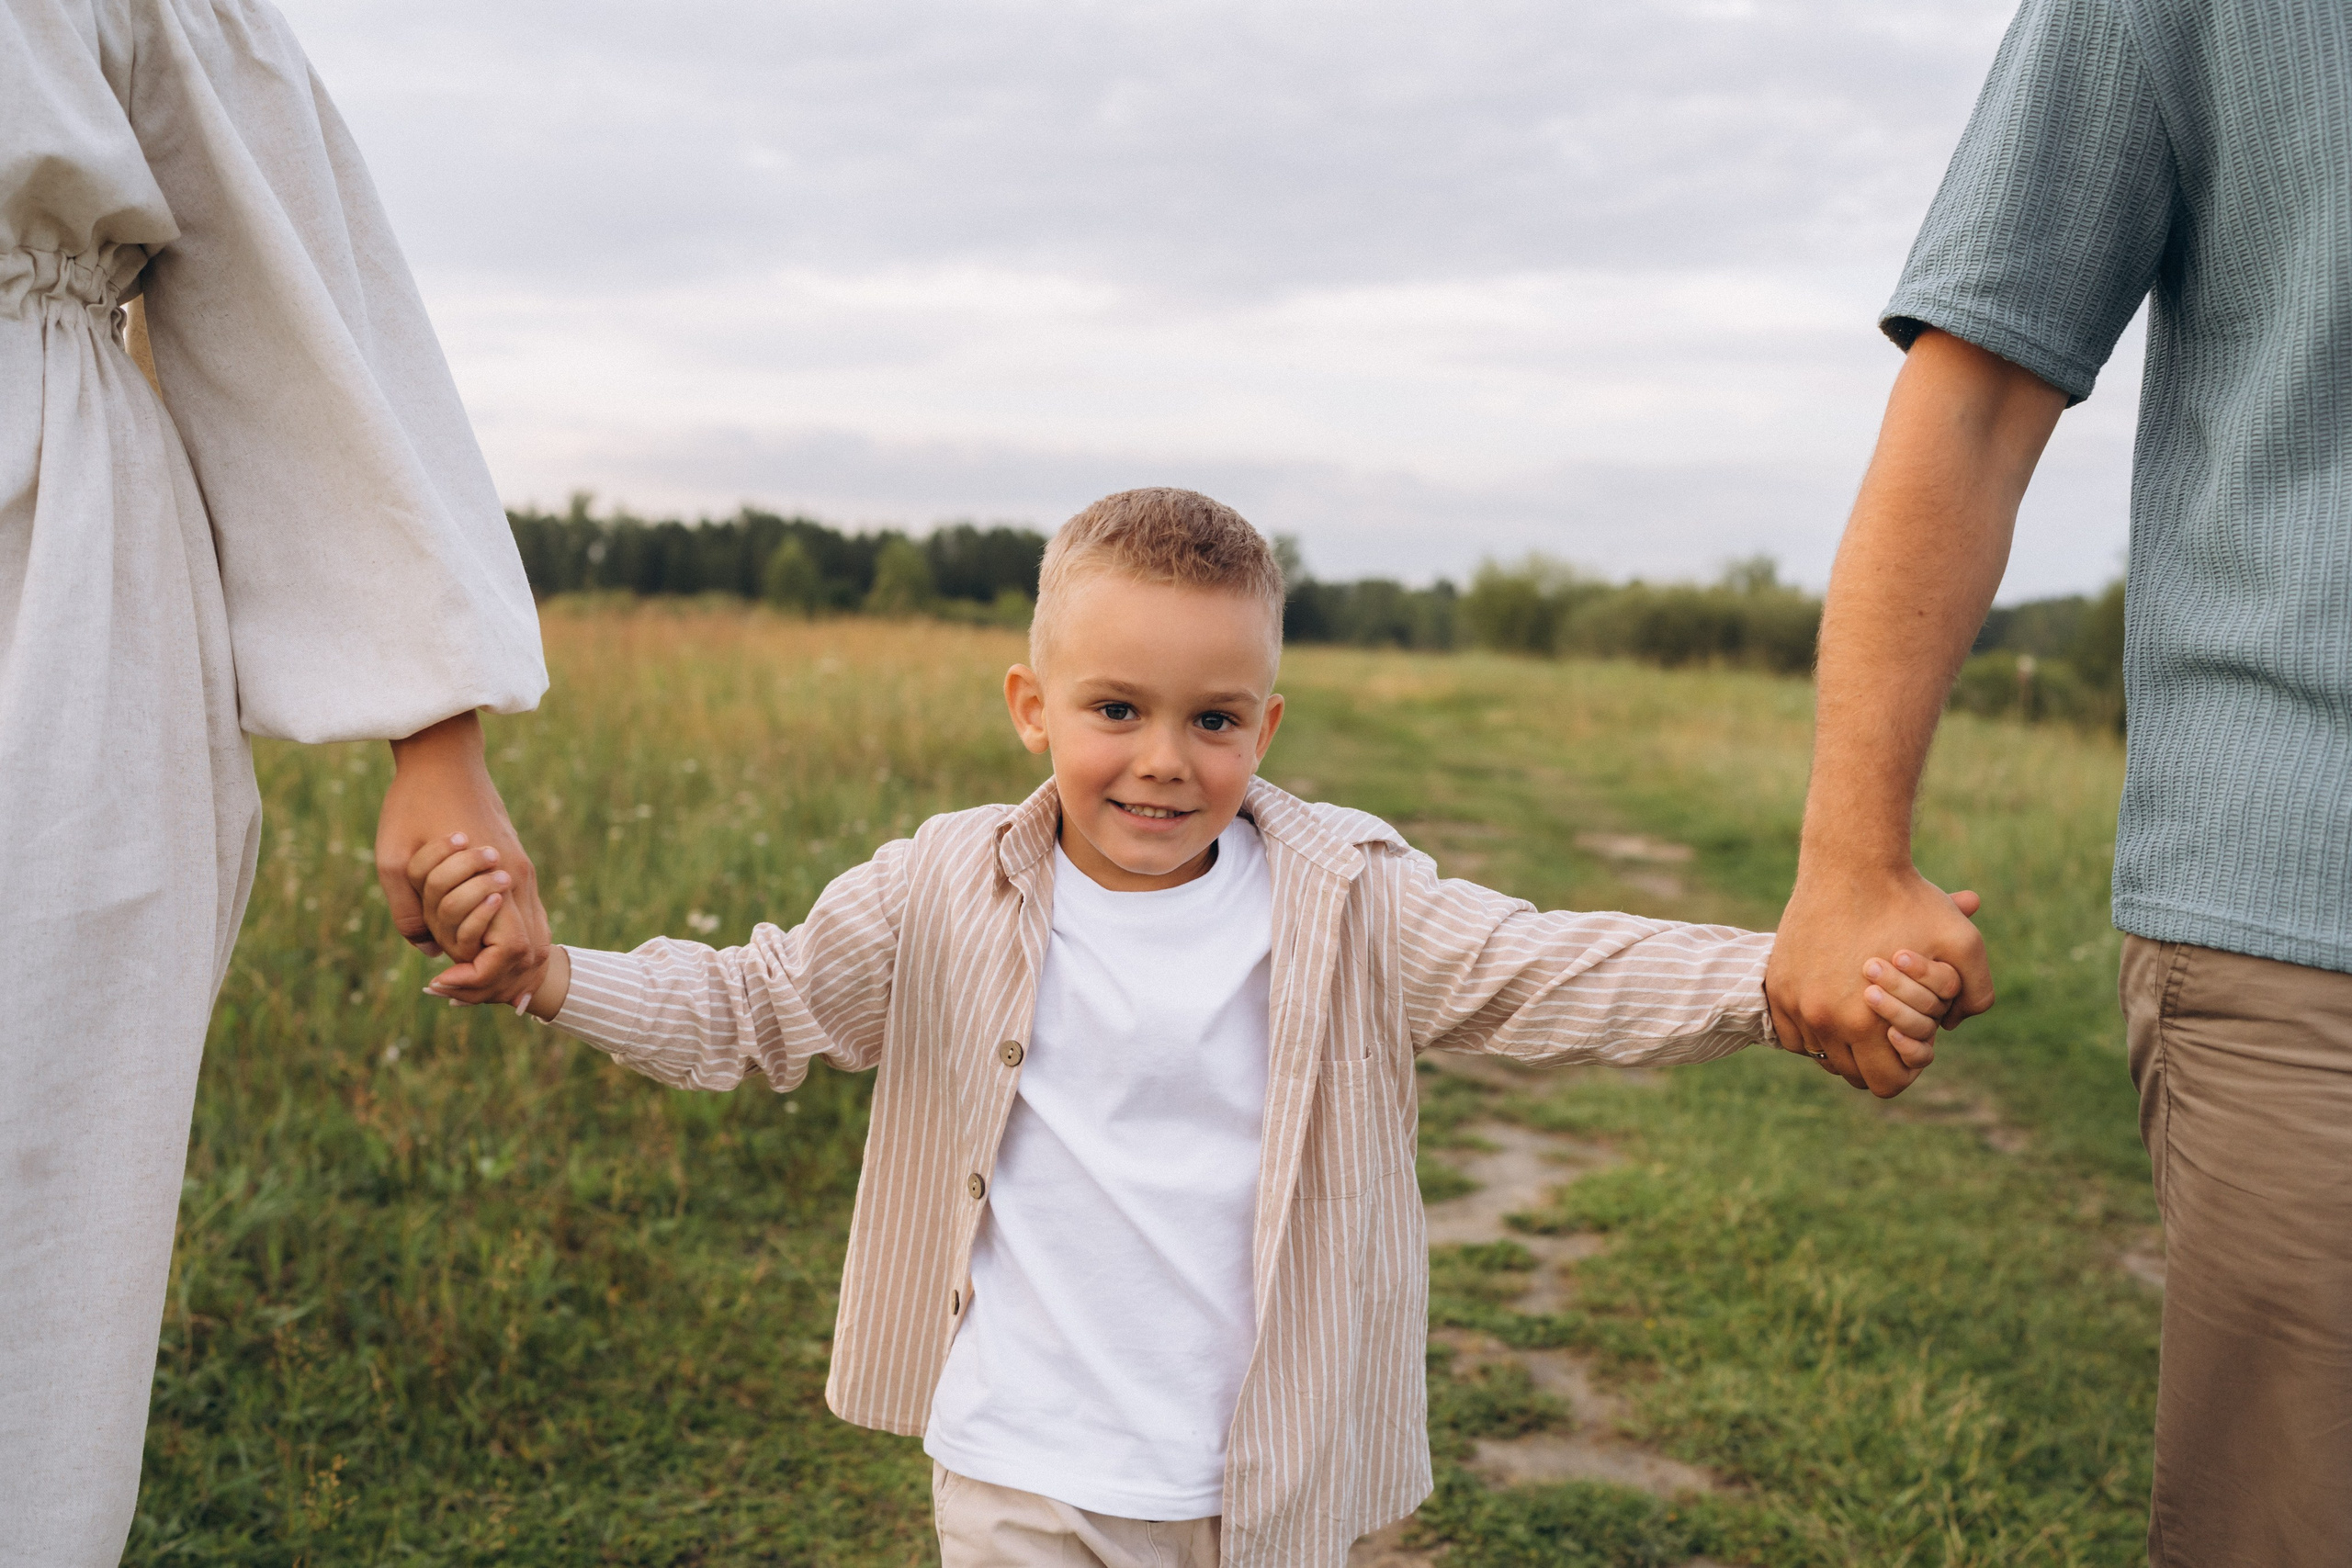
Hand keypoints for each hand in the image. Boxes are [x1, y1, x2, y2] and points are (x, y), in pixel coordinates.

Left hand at [375, 711, 548, 996]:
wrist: (443, 758)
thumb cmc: (413, 805)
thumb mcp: (393, 862)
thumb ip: (408, 914)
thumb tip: (428, 952)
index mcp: (498, 879)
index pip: (510, 952)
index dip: (481, 978)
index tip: (443, 983)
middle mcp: (520, 879)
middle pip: (535, 951)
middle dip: (501, 980)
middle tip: (459, 991)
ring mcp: (524, 871)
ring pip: (538, 935)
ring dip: (511, 963)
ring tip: (473, 979)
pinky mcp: (518, 863)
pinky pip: (528, 915)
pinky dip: (512, 940)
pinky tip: (483, 951)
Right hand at [1766, 862, 1989, 1096]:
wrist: (1850, 863)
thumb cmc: (1909, 901)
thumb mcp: (1964, 943)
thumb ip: (1977, 993)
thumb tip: (1953, 1025)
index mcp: (1866, 1022)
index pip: (1886, 1085)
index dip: (1906, 1070)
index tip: (1910, 1042)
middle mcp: (1823, 1019)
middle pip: (1850, 1075)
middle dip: (1874, 1058)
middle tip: (1887, 1026)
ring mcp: (1794, 1003)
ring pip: (1819, 1054)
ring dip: (1842, 1042)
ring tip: (1861, 1008)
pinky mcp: (1775, 985)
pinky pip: (1793, 1033)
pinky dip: (1813, 1026)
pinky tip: (1833, 998)